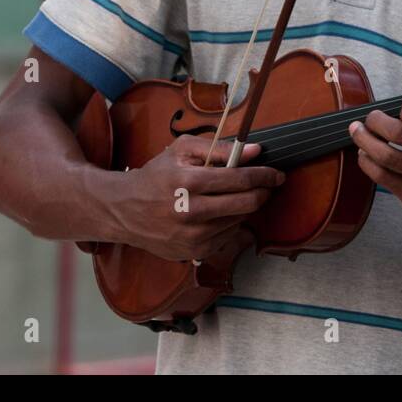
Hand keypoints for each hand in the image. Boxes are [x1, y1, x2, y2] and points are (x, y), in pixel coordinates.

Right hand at [113, 135, 282, 261]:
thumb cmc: (156, 176)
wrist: (124, 210)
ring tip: (233, 196)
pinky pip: (228, 235)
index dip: (265, 176)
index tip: (277, 174)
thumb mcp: (182, 150)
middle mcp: (191, 212)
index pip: (241, 179)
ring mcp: (193, 236)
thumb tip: (254, 151)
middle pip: (247, 203)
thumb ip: (219, 148)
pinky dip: (230, 222)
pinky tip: (217, 213)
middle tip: (267, 185)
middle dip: (263, 192)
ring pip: (240, 220)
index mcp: (188, 183)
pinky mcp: (194, 252)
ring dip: (245, 207)